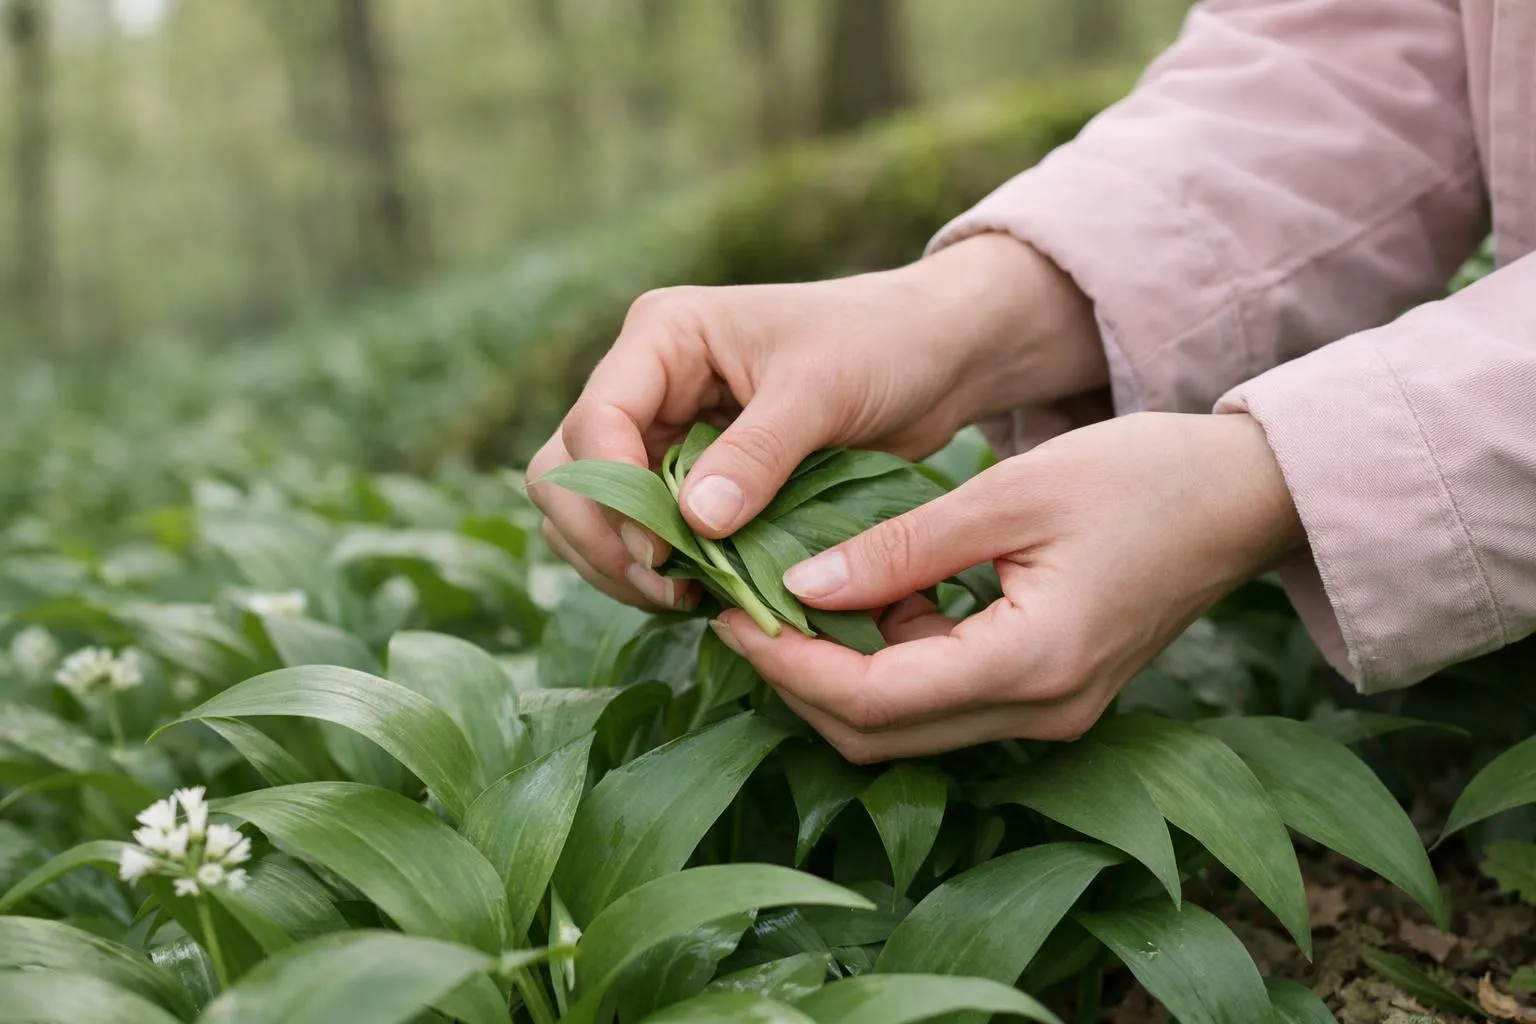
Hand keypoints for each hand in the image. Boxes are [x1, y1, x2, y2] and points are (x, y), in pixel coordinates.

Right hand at [528, 234, 1105, 610]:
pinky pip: (642, 531)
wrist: (935, 356)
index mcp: (662, 337)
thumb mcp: (821, 390)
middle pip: (568, 473)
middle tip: (669, 592)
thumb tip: (695, 525)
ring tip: (685, 599)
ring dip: (621, 562)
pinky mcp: (690, 476)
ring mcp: (663, 432)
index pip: (593, 423)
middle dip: (604, 538)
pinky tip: (702, 593)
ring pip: (591, 511)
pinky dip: (657, 568)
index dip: (614, 496)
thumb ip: (757, 454)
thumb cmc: (882, 344)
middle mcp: (647, 382)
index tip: (664, 555)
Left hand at [711, 412, 1305, 762]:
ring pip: (907, 725)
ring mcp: (1047, 714)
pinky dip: (893, 661)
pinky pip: (945, 699)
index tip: (729, 610)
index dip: (787, 664)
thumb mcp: (1010, 493)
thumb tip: (800, 588)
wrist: (1240, 498)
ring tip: (793, 596)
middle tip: (742, 608)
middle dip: (798, 679)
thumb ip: (902, 549)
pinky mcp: (1047, 694)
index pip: (872, 700)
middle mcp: (1038, 713)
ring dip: (841, 673)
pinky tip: (872, 597)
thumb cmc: (1140, 476)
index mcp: (1030, 664)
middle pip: (880, 734)